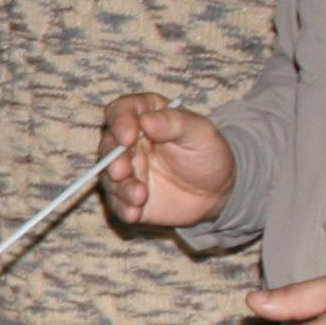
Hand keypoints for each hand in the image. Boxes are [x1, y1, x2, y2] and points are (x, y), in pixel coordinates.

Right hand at [102, 93, 232, 228]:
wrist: (217, 191)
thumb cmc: (208, 153)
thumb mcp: (201, 132)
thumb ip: (175, 122)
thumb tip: (146, 120)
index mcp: (144, 116)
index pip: (120, 111)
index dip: (120, 122)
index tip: (128, 137)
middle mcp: (128, 142)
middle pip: (108, 145)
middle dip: (113, 160)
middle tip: (123, 171)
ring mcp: (126, 170)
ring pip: (108, 176)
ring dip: (120, 187)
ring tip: (140, 196)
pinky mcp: (126, 196)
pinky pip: (117, 202)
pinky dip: (123, 208)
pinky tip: (135, 213)